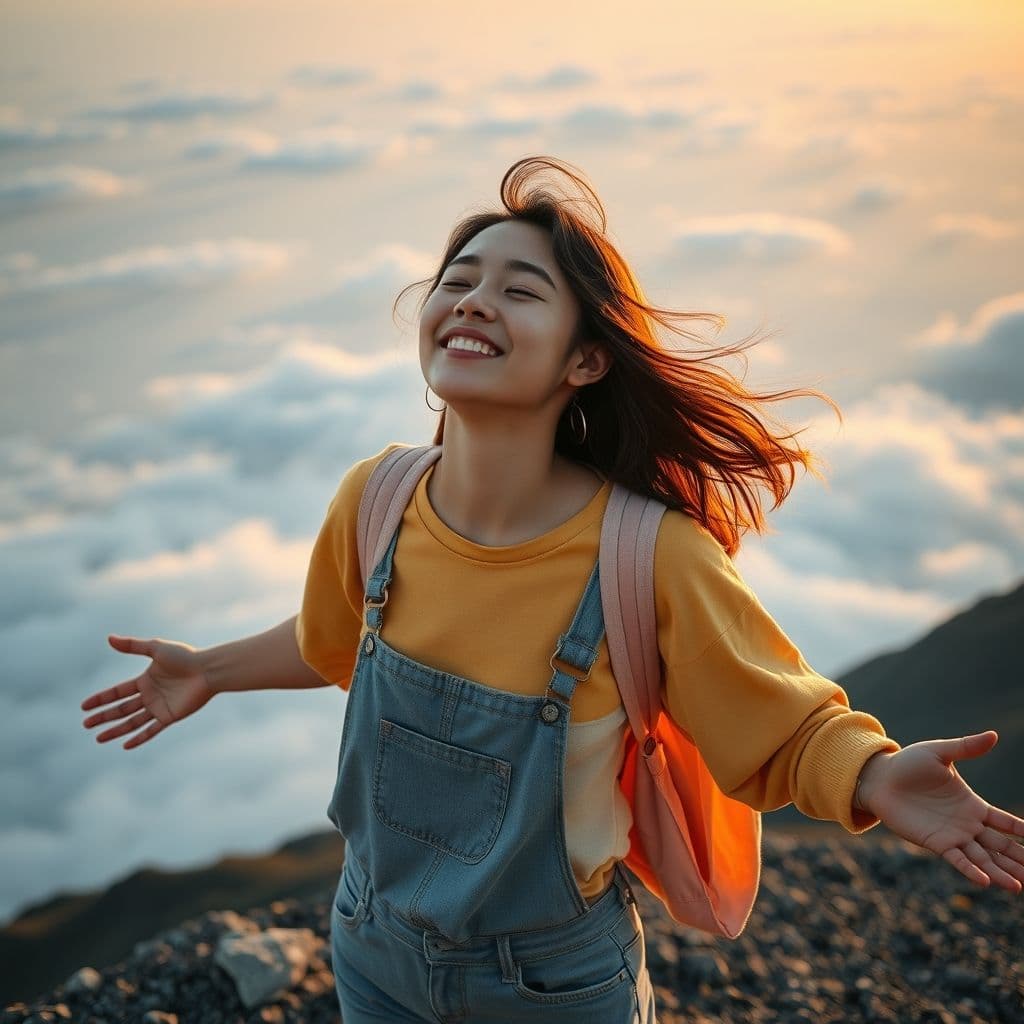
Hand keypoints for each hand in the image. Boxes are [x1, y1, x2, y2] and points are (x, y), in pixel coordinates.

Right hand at [81, 634, 215, 749]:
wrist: (208, 670)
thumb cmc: (185, 657)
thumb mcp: (156, 648)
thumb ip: (133, 646)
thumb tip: (109, 638)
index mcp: (145, 680)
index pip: (117, 692)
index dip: (101, 699)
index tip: (84, 706)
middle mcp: (150, 695)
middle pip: (121, 709)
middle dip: (103, 716)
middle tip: (85, 724)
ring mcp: (159, 707)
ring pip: (132, 722)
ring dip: (115, 730)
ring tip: (98, 738)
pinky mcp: (170, 716)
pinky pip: (151, 730)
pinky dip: (139, 738)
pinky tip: (125, 745)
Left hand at [858, 732, 1023, 892]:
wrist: (879, 778)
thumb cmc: (908, 764)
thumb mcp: (940, 753)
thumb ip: (966, 747)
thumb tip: (994, 735)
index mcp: (972, 805)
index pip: (1005, 822)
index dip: (1021, 830)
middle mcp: (967, 824)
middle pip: (1000, 845)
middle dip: (1019, 859)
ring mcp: (952, 836)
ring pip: (983, 858)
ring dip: (1001, 872)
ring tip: (1019, 886)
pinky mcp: (935, 843)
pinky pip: (957, 859)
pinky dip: (971, 870)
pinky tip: (986, 881)